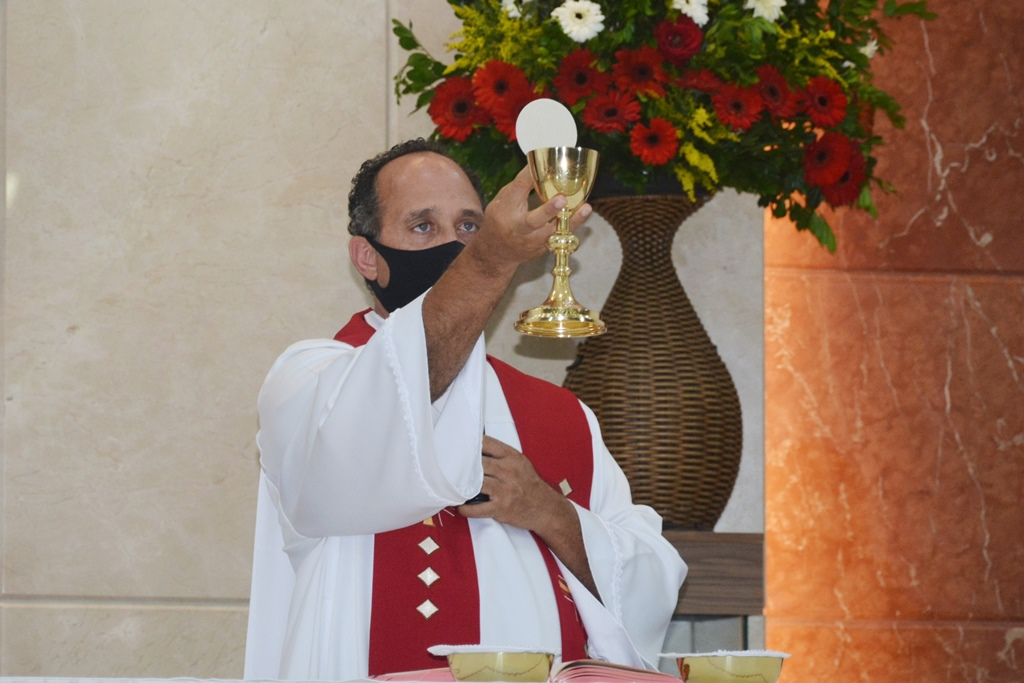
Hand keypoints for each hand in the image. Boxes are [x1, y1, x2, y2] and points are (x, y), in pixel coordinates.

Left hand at [457, 435, 572, 533]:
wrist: (546, 508)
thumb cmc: (530, 485)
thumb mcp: (521, 463)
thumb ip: (502, 455)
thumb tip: (477, 448)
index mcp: (512, 457)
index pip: (486, 444)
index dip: (469, 444)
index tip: (457, 446)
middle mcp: (508, 471)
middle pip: (477, 463)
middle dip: (461, 465)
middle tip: (446, 467)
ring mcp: (504, 489)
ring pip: (475, 483)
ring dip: (460, 486)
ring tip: (451, 486)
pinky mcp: (501, 507)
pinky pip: (477, 508)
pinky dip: (465, 509)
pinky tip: (460, 506)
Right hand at [465, 166, 592, 272]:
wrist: (497, 253)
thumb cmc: (499, 220)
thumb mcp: (501, 201)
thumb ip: (519, 187)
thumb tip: (538, 169)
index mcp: (505, 211)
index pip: (517, 190)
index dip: (529, 176)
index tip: (537, 164)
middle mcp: (519, 228)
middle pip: (534, 220)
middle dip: (548, 210)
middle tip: (561, 199)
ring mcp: (532, 241)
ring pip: (553, 232)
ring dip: (571, 220)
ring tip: (585, 207)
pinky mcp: (543, 248)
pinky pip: (560, 236)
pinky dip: (572, 224)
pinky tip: (583, 211)